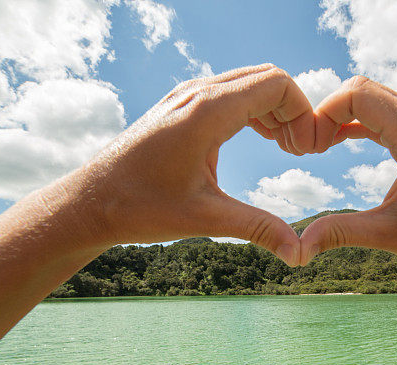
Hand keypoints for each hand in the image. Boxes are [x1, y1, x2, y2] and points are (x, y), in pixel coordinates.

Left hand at [77, 64, 316, 265]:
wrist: (90, 202)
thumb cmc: (140, 208)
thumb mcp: (206, 219)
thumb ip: (258, 229)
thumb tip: (299, 254)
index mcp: (208, 112)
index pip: (277, 84)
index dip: (303, 113)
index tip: (306, 152)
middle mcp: (197, 94)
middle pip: (267, 77)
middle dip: (293, 109)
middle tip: (299, 152)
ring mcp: (185, 97)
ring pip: (248, 82)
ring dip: (274, 108)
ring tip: (285, 147)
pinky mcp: (179, 106)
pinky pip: (229, 92)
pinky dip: (253, 109)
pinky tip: (260, 140)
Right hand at [299, 76, 396, 272]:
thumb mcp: (385, 235)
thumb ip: (340, 233)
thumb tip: (298, 250)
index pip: (358, 95)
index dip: (324, 114)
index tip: (309, 149)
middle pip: (361, 89)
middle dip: (327, 111)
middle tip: (309, 147)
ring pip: (370, 96)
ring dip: (339, 114)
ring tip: (318, 145)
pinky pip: (380, 111)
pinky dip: (354, 121)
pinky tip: (334, 142)